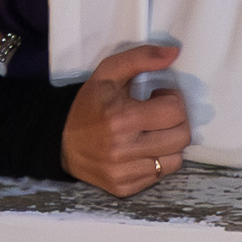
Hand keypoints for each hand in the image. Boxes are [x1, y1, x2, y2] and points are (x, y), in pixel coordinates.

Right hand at [61, 44, 190, 196]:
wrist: (60, 141)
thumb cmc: (89, 105)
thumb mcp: (108, 73)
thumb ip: (141, 58)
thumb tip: (174, 53)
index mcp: (121, 119)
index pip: (175, 111)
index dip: (172, 100)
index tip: (157, 97)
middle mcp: (123, 149)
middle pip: (181, 137)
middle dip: (176, 122)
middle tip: (159, 115)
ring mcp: (124, 172)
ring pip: (175, 160)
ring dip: (169, 144)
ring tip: (151, 133)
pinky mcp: (124, 188)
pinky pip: (159, 176)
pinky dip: (156, 161)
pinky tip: (141, 149)